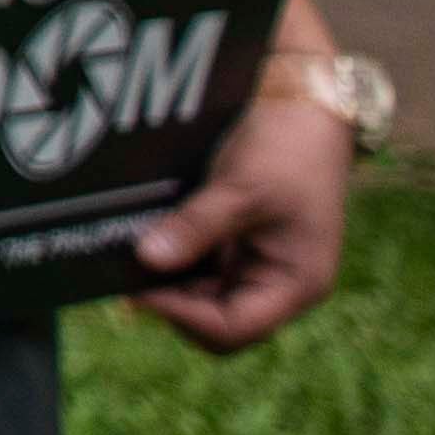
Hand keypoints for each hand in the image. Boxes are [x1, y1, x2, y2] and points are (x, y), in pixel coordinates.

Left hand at [129, 87, 349, 350]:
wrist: (308, 106)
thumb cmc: (288, 149)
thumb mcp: (240, 188)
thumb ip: (196, 227)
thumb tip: (147, 260)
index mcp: (296, 284)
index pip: (234, 328)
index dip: (183, 317)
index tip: (138, 290)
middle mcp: (281, 284)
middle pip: (218, 321)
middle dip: (173, 302)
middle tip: (125, 274)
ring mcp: (263, 264)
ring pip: (208, 295)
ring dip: (171, 281)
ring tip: (128, 256)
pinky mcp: (245, 243)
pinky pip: (205, 266)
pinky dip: (178, 257)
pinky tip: (148, 238)